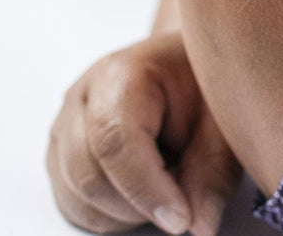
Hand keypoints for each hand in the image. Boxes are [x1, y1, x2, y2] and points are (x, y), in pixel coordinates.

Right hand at [46, 31, 239, 235]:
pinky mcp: (60, 154)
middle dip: (137, 205)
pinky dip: (109, 214)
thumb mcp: (222, 120)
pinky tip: (141, 190)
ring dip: (124, 212)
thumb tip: (200, 226)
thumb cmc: (199, 83)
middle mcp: (82, 97)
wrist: (180, 63)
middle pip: (88, 177)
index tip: (182, 219)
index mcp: (122, 74)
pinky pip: (72, 205)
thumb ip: (213, 171)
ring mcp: (64, 126)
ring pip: (76, 199)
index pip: (115, 142)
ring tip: (164, 182)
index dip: (147, 191)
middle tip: (182, 196)